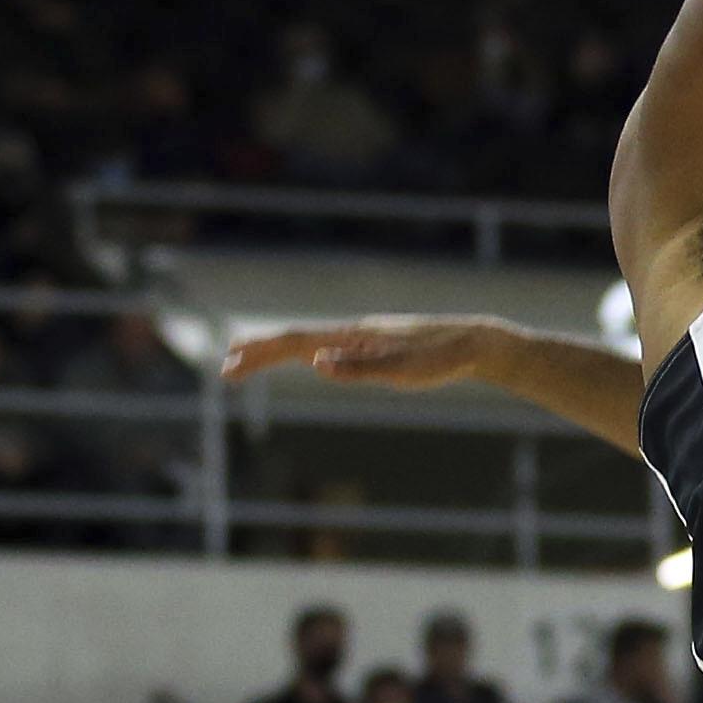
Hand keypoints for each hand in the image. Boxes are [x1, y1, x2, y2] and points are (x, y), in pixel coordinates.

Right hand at [224, 317, 493, 389]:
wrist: (476, 343)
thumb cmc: (443, 358)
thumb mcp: (403, 369)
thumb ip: (360, 368)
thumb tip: (316, 363)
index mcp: (356, 335)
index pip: (298, 340)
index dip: (263, 352)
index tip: (233, 365)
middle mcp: (356, 332)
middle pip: (298, 339)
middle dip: (260, 352)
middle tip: (226, 368)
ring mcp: (366, 338)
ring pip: (313, 342)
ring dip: (279, 353)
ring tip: (251, 363)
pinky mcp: (378, 346)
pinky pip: (331, 348)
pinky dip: (307, 354)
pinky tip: (306, 361)